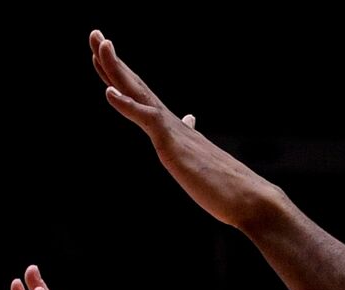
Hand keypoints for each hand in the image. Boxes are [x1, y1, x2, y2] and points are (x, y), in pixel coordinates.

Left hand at [89, 29, 283, 229]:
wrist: (249, 198)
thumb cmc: (225, 184)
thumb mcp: (197, 156)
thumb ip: (190, 136)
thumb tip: (190, 120)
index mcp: (172, 126)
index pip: (141, 95)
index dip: (121, 75)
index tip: (104, 55)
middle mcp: (171, 121)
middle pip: (136, 85)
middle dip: (113, 61)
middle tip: (95, 35)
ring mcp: (172, 130)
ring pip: (140, 93)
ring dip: (118, 69)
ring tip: (102, 44)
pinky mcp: (173, 144)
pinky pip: (147, 120)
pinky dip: (127, 105)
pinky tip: (109, 92)